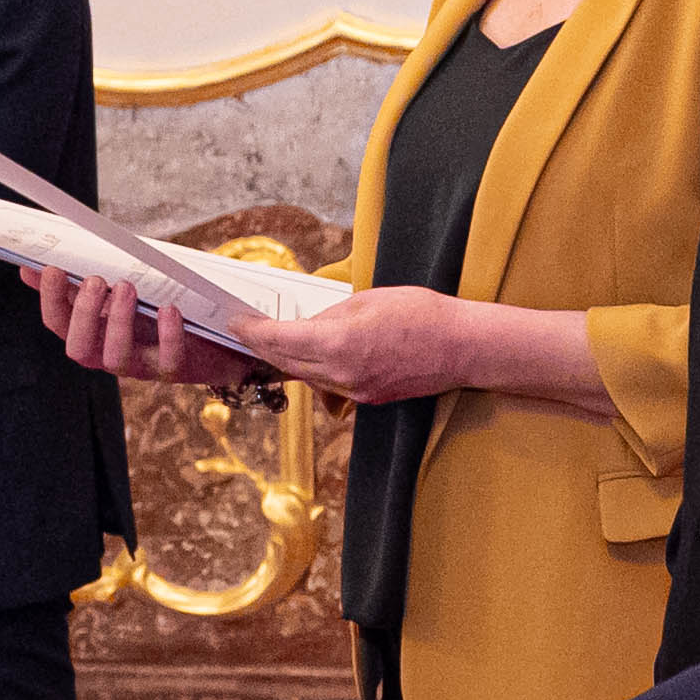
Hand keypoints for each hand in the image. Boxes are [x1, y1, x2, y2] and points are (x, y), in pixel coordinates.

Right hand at [36, 262, 256, 387]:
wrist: (210, 335)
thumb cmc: (153, 308)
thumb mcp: (114, 293)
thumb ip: (76, 283)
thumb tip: (30, 269)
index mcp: (91, 332)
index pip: (58, 323)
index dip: (50, 299)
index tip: (53, 268)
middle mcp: (108, 353)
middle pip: (79, 348)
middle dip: (83, 313)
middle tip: (96, 280)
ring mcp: (140, 365)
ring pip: (117, 358)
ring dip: (118, 321)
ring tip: (128, 286)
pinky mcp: (173, 369)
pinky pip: (167, 360)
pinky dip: (167, 334)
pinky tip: (168, 308)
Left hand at [217, 283, 474, 403]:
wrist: (463, 348)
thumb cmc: (424, 316)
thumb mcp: (368, 301)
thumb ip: (331, 316)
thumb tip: (309, 325)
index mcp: (339, 343)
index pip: (278, 340)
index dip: (251, 331)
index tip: (236, 322)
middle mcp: (341, 374)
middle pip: (285, 363)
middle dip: (262, 346)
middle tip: (247, 330)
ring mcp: (355, 391)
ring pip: (305, 377)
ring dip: (286, 360)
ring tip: (274, 341)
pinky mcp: (369, 399)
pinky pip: (329, 387)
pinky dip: (315, 371)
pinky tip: (314, 357)